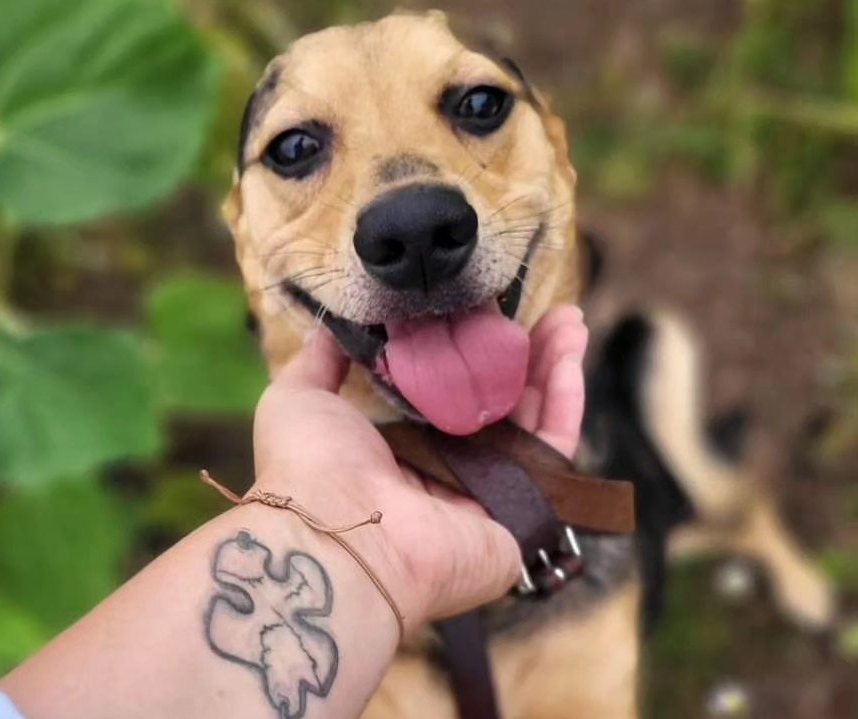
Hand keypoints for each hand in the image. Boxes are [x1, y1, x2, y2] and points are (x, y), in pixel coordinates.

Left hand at [251, 305, 588, 630]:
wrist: (338, 534)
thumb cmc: (311, 465)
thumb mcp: (299, 398)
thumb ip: (318, 361)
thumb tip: (327, 325)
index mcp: (396, 447)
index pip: (447, 394)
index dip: (471, 353)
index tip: (485, 312)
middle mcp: (444, 471)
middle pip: (498, 405)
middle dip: (522, 356)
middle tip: (544, 311)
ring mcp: (486, 492)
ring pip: (532, 424)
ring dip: (554, 369)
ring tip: (570, 321)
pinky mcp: (520, 512)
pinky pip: (553, 455)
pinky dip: (567, 405)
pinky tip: (570, 361)